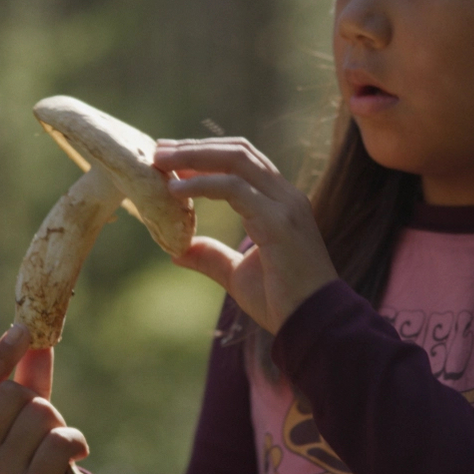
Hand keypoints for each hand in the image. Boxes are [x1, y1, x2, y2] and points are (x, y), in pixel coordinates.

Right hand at [0, 324, 88, 473]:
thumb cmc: (31, 464)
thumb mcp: (22, 424)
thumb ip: (26, 383)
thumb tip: (37, 339)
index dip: (1, 355)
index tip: (22, 329)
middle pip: (13, 394)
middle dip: (38, 403)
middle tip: (44, 431)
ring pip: (40, 413)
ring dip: (59, 425)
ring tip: (55, 450)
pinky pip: (60, 439)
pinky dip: (76, 442)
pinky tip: (74, 458)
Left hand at [154, 138, 337, 333]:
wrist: (315, 326)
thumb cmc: (283, 303)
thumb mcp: (238, 275)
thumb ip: (212, 257)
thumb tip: (177, 250)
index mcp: (280, 203)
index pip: (243, 160)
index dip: (205, 153)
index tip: (169, 157)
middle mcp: (286, 196)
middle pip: (238, 151)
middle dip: (195, 147)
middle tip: (158, 151)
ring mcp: (285, 206)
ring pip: (237, 161)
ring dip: (194, 157)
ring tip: (159, 161)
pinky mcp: (279, 222)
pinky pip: (235, 189)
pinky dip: (202, 184)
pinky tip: (175, 191)